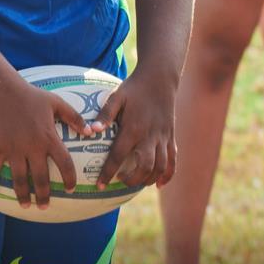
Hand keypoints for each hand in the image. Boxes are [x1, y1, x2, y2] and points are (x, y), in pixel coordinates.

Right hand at [0, 80, 86, 209]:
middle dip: (44, 196)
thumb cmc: (31, 96)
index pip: (64, 163)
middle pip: (41, 178)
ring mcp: (13, 150)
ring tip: (26, 205)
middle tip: (44, 206)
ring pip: (19, 180)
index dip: (69, 179)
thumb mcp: (56, 102)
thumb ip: (74, 117)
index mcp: (49, 138)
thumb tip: (90, 132)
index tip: (71, 189)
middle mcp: (32, 147)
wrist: (1, 90)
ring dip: (22, 195)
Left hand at [93, 69, 177, 190]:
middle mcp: (150, 135)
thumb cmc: (134, 87)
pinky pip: (173, 161)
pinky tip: (158, 184)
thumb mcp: (117, 96)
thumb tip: (90, 130)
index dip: (108, 172)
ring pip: (160, 167)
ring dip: (148, 179)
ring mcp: (163, 137)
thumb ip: (105, 114)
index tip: (99, 185)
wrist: (160, 78)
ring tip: (135, 181)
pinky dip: (167, 175)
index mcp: (133, 127)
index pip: (118, 156)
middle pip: (144, 167)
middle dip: (132, 180)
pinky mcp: (171, 137)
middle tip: (120, 181)